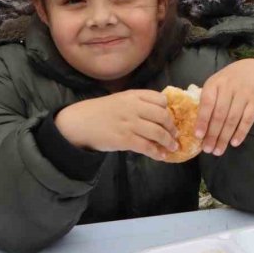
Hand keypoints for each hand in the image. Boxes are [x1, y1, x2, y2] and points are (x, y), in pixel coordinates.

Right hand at [55, 90, 178, 160]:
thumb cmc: (99, 111)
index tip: (170, 118)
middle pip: (163, 116)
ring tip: (173, 147)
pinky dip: (157, 152)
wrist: (78, 122)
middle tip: (175, 135)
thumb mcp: (119, 99)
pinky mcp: (124, 139)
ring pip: (158, 132)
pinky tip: (161, 156)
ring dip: (169, 141)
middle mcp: (133, 107)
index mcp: (133, 95)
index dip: (168, 110)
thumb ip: (138, 103)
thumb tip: (159, 114)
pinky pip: (147, 146)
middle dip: (172, 127)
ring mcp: (129, 123)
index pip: (160, 99)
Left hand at [194, 59, 253, 155]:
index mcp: (215, 83)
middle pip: (219, 114)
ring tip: (219, 150)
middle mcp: (229, 87)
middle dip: (213, 134)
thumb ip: (208, 100)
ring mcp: (244, 93)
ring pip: (232, 119)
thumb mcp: (217, 83)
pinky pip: (248, 119)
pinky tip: (234, 143)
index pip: (207, 103)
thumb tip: (199, 127)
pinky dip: (241, 132)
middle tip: (208, 149)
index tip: (198, 136)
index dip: (202, 120)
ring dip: (225, 137)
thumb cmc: (231, 80)